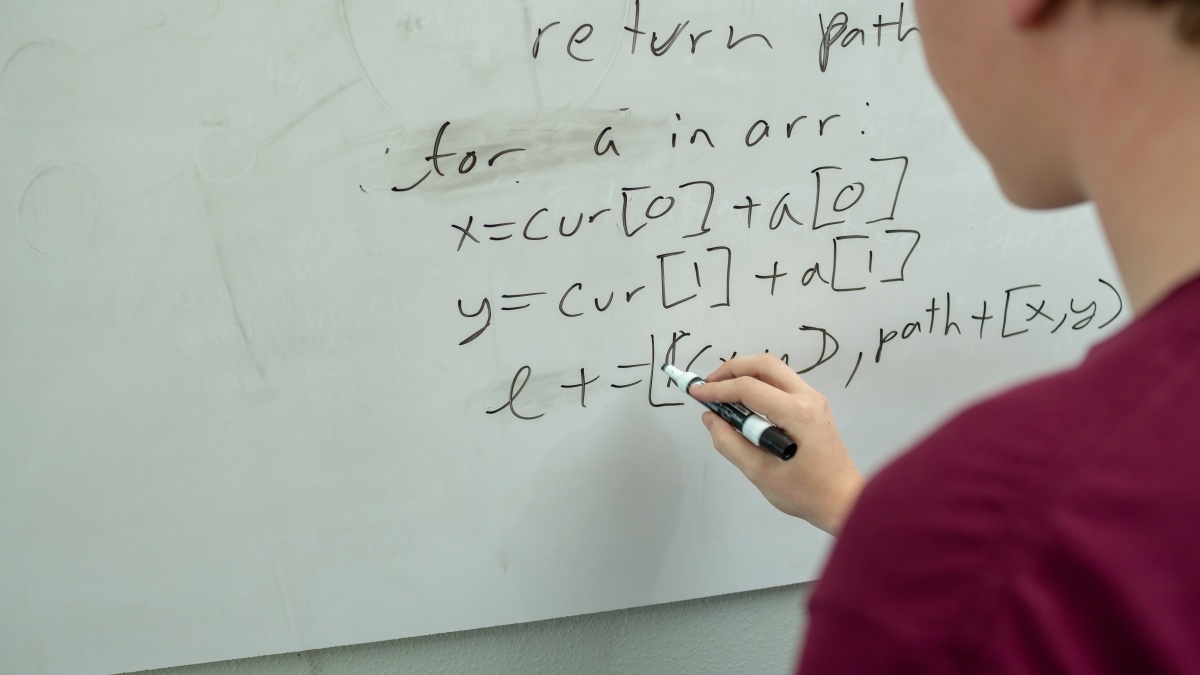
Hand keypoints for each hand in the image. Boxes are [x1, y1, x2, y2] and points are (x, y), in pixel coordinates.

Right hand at [690, 354, 863, 535]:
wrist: (844, 501)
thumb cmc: (806, 493)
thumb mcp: (760, 473)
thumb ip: (730, 443)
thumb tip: (710, 418)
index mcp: (797, 414)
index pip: (749, 389)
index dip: (718, 389)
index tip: (695, 394)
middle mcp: (808, 398)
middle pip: (764, 364)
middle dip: (732, 369)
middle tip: (709, 385)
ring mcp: (814, 399)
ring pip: (775, 369)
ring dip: (746, 374)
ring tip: (722, 392)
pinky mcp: (814, 406)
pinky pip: (782, 383)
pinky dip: (759, 383)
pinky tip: (744, 402)